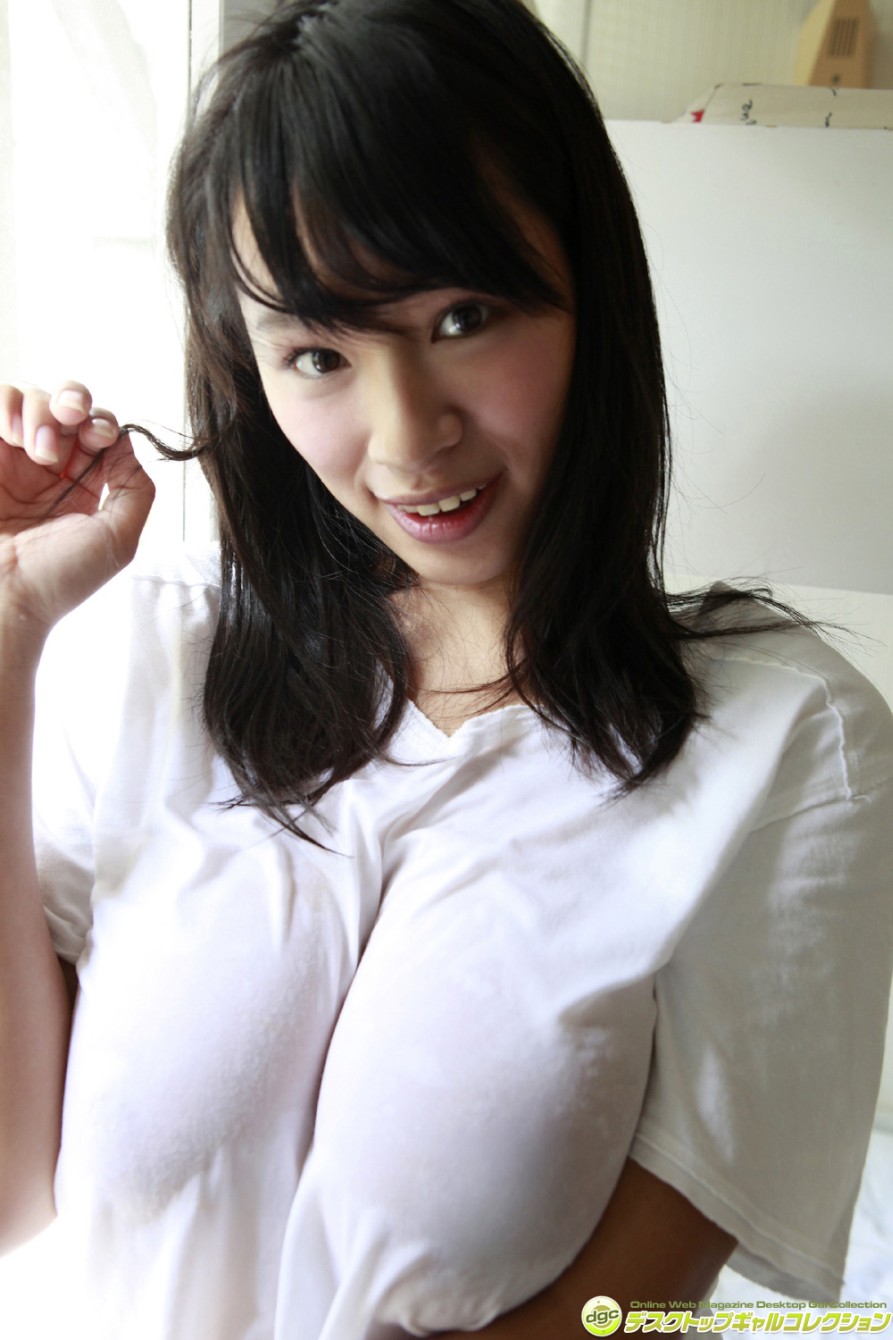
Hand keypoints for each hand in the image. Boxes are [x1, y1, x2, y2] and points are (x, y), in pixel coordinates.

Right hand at [0, 381, 154, 638]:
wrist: (0, 599)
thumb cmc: (57, 580)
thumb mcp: (118, 539)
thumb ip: (136, 488)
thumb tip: (127, 441)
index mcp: (84, 487)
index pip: (99, 431)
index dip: (103, 423)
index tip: (99, 439)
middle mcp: (47, 469)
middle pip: (66, 404)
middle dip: (73, 402)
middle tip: (71, 421)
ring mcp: (10, 460)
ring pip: (29, 398)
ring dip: (40, 410)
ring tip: (37, 450)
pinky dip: (7, 407)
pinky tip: (13, 438)